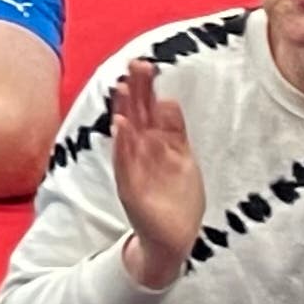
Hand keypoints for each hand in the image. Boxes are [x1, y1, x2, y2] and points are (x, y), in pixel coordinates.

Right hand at [108, 59, 205, 283]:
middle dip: (136, 91)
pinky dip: (123, 145)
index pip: (148, 110)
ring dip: (124, 112)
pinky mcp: (132, 188)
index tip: (145, 64)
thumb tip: (167, 100)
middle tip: (134, 64)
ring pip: (128, 135)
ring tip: (122, 89)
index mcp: (156, 145)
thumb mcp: (182, 159)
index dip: (146, 88)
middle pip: (138, 116)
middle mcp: (143, 153)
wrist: (171, 239)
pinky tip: (121, 127)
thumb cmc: (176, 200)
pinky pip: (125, 163)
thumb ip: (173, 131)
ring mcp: (135, 169)